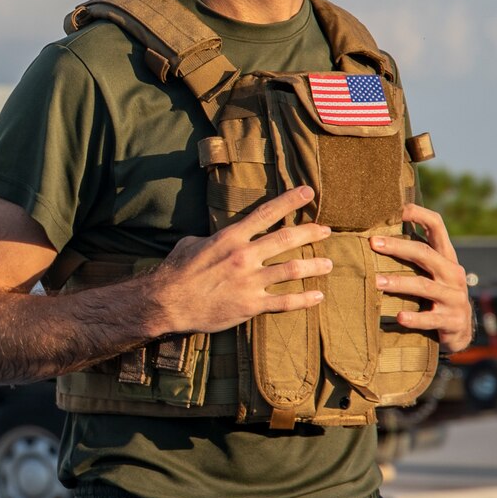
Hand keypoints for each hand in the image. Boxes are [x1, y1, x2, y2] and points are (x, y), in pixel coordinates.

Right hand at [150, 186, 332, 334]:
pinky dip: (304, 299)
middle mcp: (244, 256)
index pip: (266, 213)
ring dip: (314, 265)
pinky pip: (284, 302)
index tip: (308, 192)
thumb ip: (211, 238)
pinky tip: (318, 296)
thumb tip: (218, 236)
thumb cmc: (177, 271)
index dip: (290, 201)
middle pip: (286, 239)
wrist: (167, 302)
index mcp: (231, 237)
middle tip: (326, 230)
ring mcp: (249, 281)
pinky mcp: (250, 305)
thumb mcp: (192, 243)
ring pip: (292, 270)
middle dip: (310, 232)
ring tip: (328, 263)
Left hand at [370, 203, 471, 353]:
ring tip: (376, 282)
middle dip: (398, 247)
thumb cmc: (435, 294)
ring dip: (399, 283)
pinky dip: (415, 318)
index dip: (418, 214)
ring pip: (424, 286)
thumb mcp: (431, 272)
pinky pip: (431, 319)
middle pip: (425, 254)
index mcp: (446, 257)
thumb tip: (375, 232)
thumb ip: (413, 254)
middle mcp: (453, 273)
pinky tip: (399, 317)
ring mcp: (454, 298)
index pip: (436, 226)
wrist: (460, 331)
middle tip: (372, 243)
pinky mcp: (452, 321)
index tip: (395, 208)